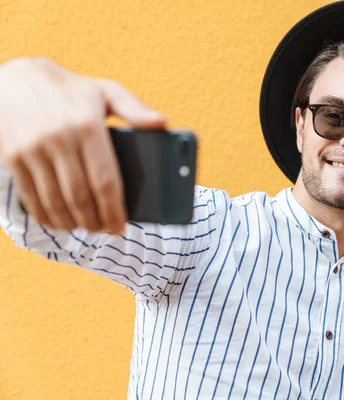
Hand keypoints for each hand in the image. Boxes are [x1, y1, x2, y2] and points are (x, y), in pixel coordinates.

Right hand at [0, 57, 166, 232]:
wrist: (16, 78)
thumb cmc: (71, 90)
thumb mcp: (105, 91)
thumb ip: (135, 109)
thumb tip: (163, 123)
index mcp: (87, 126)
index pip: (105, 180)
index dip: (114, 209)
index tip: (121, 226)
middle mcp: (59, 138)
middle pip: (80, 196)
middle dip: (94, 221)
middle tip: (105, 230)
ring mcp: (33, 149)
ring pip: (55, 201)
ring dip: (72, 223)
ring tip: (85, 228)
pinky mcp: (12, 156)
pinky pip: (30, 196)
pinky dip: (45, 216)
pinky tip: (58, 222)